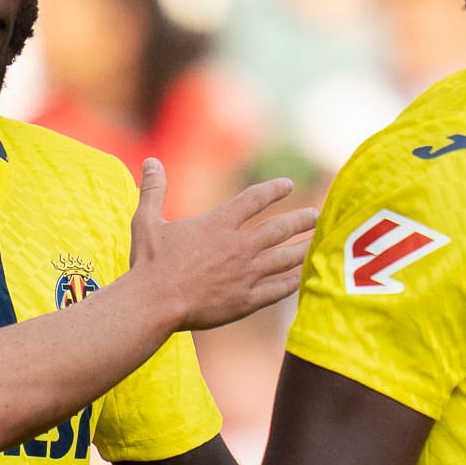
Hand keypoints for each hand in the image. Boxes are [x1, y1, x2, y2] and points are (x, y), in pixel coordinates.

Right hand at [130, 161, 317, 330]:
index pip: (254, 199)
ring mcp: (246, 274)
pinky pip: (278, 289)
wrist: (156, 303)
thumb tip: (150, 162)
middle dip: (300, 220)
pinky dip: (293, 282)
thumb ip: (153, 190)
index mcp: (218, 224)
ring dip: (304, 248)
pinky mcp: (247, 300)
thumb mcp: (147, 221)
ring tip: (319, 243)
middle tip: (316, 215)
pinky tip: (304, 278)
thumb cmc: (149, 263)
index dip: (273, 190)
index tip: (287, 185)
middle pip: (279, 228)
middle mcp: (239, 246)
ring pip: (286, 258)